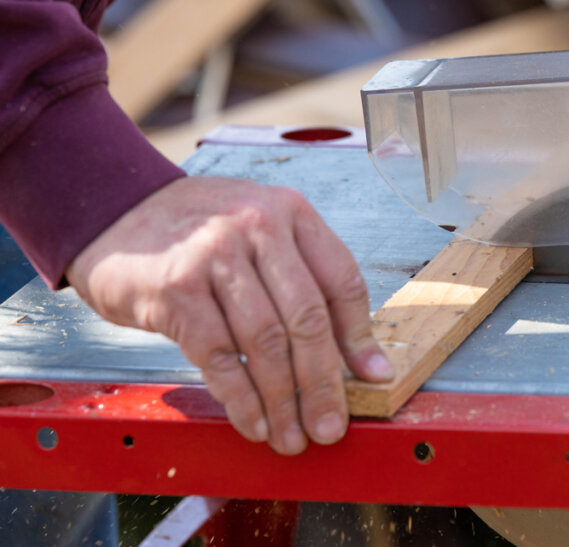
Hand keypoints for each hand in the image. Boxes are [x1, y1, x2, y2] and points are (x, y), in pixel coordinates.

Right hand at [66, 176, 393, 454]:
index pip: (342, 281)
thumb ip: (304, 282)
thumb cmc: (198, 233)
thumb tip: (356, 356)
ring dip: (282, 401)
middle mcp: (257, 227)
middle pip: (307, 319)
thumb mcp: (260, 235)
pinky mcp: (174, 289)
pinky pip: (218, 355)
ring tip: (291, 436)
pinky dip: (240, 398)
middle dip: (322, 384)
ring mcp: (213, 256)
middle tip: (330, 426)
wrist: (115, 212)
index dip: (359, 338)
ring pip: (265, 343)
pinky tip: (253, 422)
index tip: (373, 379)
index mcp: (290, 212)